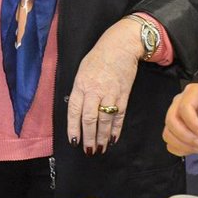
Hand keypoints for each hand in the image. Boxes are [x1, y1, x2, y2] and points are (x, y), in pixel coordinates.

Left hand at [66, 19, 141, 153]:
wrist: (120, 46)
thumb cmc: (98, 58)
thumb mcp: (82, 71)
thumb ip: (79, 90)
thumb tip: (78, 111)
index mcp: (81, 85)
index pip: (74, 110)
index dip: (73, 128)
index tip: (74, 141)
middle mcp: (94, 91)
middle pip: (90, 119)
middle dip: (89, 137)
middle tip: (88, 151)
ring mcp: (110, 94)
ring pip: (104, 121)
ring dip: (102, 137)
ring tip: (100, 149)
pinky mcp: (124, 95)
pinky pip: (119, 116)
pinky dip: (116, 129)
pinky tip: (112, 139)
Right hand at [162, 81, 197, 156]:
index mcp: (194, 92)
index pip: (184, 108)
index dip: (192, 124)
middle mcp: (180, 101)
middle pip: (171, 120)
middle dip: (185, 136)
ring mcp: (176, 114)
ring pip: (168, 131)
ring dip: (181, 144)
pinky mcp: (176, 127)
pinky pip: (170, 140)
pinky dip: (178, 148)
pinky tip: (193, 150)